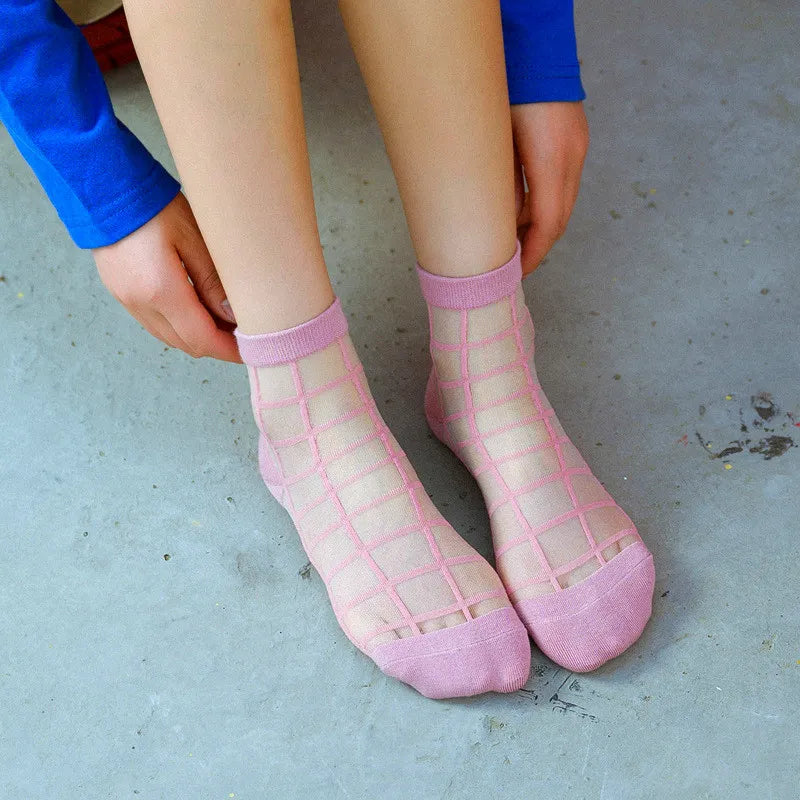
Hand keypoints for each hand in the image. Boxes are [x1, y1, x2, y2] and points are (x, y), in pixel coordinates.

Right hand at [93, 192, 240, 361]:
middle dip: (217, 346)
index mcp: (161, 291)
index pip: (203, 338)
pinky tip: (197, 312)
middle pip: (187, 344)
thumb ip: (213, 283)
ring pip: (170, 338)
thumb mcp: (194, 239)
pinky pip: (155, 325)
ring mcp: (127, 301)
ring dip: (198, 338)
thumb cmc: (154, 206)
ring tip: (224, 324)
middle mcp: (141, 303)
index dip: (229, 350)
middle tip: (245, 335)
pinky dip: (179, 327)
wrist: (104, 186)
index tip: (253, 350)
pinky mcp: (121, 294)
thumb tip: (233, 318)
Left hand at [511, 101, 588, 275]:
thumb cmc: (505, 91)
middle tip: (514, 264)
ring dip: (539, 224)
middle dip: (537, 245)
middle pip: (560, 218)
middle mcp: (571, 156)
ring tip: (513, 239)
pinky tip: (522, 207)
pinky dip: (544, 202)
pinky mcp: (575, 140)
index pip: (547, 223)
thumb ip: (498, 181)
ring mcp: (577, 147)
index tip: (517, 273)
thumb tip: (495, 219)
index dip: (533, 253)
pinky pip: (562, 184)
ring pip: (562, 202)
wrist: (532, 46)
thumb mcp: (494, 143)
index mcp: (550, 159)